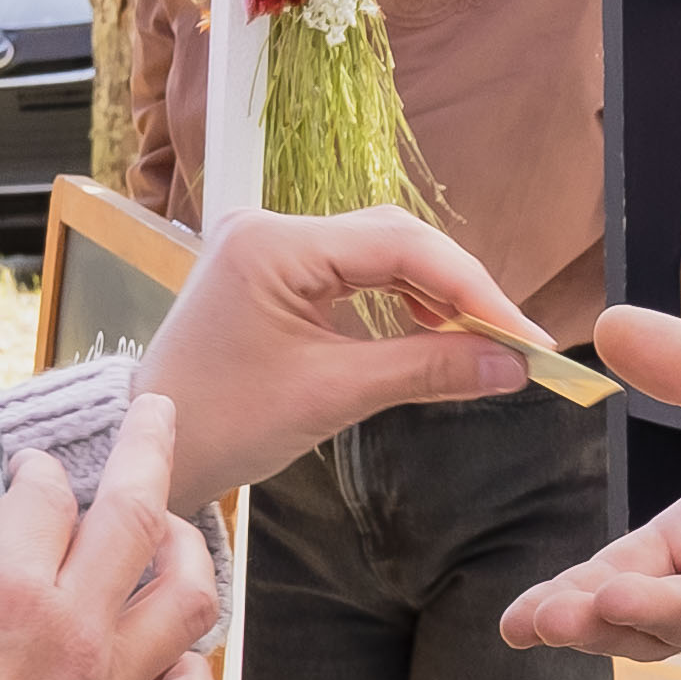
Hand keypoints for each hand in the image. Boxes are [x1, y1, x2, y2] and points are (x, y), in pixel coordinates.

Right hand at [0, 389, 218, 679]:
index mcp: (0, 590)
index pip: (43, 497)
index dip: (35, 470)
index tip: (25, 467)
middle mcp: (69, 631)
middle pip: (135, 517)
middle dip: (148, 449)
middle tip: (159, 410)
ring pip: (185, 604)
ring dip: (191, 557)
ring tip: (183, 534)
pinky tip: (180, 668)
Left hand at [146, 204, 556, 506]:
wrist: (156, 451)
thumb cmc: (224, 424)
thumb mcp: (334, 395)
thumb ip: (429, 369)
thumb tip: (510, 367)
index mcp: (274, 245)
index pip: (401, 247)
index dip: (473, 291)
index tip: (523, 337)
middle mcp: (271, 228)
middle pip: (396, 240)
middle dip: (460, 290)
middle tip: (514, 343)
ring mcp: (270, 245)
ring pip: (381, 253)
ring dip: (435, 295)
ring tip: (482, 340)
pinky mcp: (274, 269)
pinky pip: (355, 272)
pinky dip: (401, 301)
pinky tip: (434, 330)